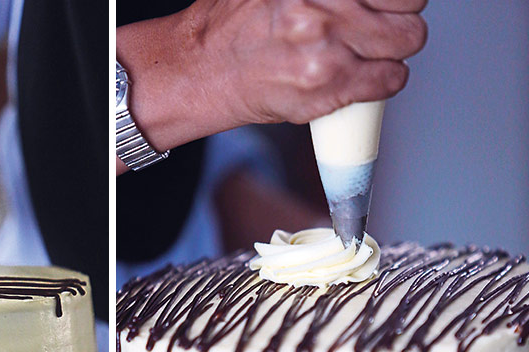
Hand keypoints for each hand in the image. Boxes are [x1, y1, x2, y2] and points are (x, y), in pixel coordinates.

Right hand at [116, 0, 426, 164]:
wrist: (202, 72)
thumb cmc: (236, 27)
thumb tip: (366, 0)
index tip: (384, 4)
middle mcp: (325, 3)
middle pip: (410, 1)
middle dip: (397, 15)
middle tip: (374, 26)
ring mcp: (328, 44)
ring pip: (407, 41)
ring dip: (393, 49)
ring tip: (364, 52)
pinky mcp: (328, 84)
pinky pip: (390, 80)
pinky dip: (384, 81)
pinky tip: (360, 78)